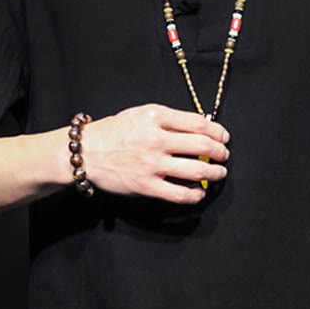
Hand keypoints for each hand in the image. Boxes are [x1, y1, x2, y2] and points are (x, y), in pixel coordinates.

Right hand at [81, 103, 230, 203]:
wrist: (86, 152)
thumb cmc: (114, 132)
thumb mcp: (140, 114)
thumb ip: (168, 120)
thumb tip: (202, 127)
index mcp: (155, 115)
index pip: (198, 122)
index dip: (217, 131)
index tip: (223, 137)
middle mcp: (155, 138)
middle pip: (202, 145)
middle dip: (220, 152)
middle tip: (223, 155)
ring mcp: (151, 163)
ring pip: (197, 170)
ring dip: (214, 173)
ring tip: (219, 173)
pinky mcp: (146, 185)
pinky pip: (180, 193)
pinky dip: (195, 194)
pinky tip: (199, 192)